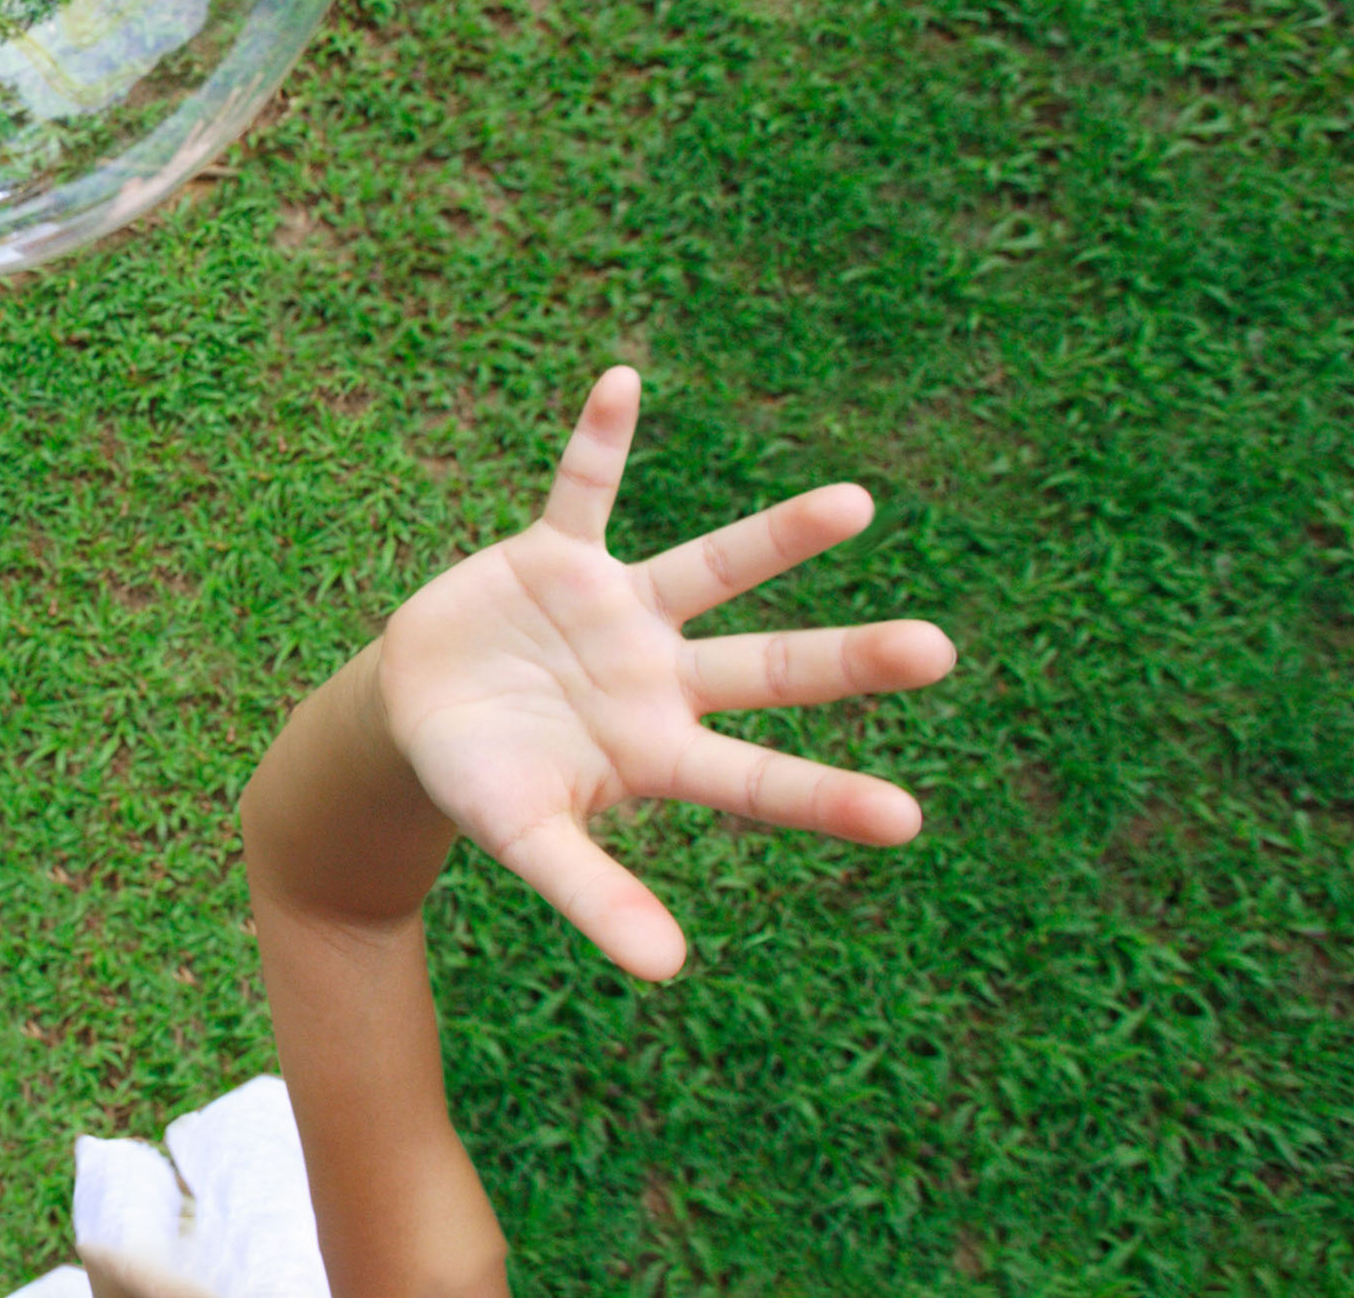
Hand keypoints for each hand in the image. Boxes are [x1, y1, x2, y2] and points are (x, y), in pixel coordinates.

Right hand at [376, 366, 955, 981]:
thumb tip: (669, 970)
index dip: (825, 797)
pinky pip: (582, 488)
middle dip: (847, 660)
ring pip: (713, 566)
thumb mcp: (527, 840)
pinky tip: (625, 382)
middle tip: (941, 652)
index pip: (758, 779)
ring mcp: (616, 611)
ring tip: (862, 505)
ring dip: (778, 536)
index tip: (908, 819)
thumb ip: (594, 895)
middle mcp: (660, 677)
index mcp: (659, 754)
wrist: (412, 718)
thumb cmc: (481, 787)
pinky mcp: (556, 556)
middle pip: (769, 666)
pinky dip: (598, 441)